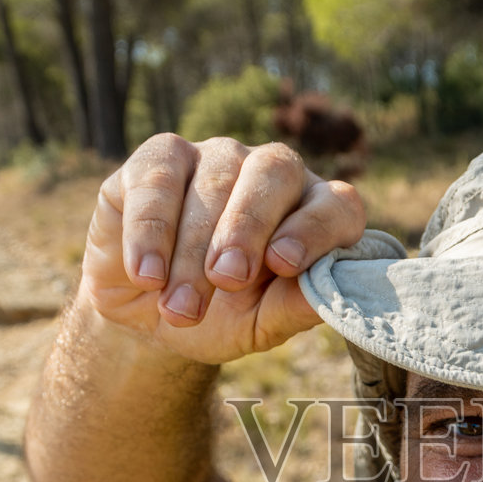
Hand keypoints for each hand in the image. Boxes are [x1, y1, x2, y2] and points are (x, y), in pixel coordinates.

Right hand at [81, 135, 366, 364]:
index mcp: (310, 209)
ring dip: (194, 249)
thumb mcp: (259, 324)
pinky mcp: (155, 160)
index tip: (285, 264)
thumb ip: (293, 308)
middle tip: (228, 279)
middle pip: (274, 170)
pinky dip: (150, 231)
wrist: (147, 316)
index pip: (335, 202)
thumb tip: (325, 300)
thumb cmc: (219, 316)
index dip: (315, 227)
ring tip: (180, 307)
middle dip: (249, 226)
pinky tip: (147, 275)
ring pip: (212, 181)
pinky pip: (156, 181)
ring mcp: (213, 157)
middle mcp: (267, 172)